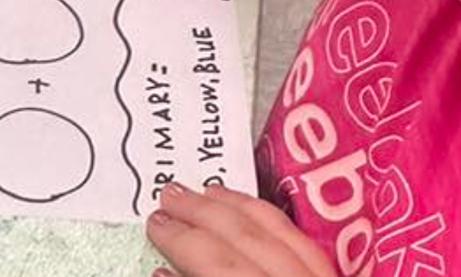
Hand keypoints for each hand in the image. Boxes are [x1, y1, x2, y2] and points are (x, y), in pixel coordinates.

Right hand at [148, 183, 338, 276]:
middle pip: (244, 238)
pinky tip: (251, 209)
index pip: (218, 264)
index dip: (181, 240)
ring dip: (236, 207)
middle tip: (168, 196)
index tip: (155, 223)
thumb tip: (163, 273)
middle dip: (200, 214)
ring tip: (204, 192)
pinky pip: (305, 240)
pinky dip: (272, 219)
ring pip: (278, 230)